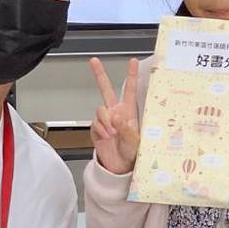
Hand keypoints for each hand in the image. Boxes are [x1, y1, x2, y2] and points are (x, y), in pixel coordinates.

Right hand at [90, 57, 140, 175]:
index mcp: (129, 111)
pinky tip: (106, 137)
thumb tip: (116, 116)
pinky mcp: (96, 127)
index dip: (131, 75)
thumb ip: (126, 129)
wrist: (119, 166)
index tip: (133, 61)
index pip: (130, 90)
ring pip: (100, 110)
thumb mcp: (135, 141)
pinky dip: (101, 130)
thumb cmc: (132, 152)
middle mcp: (116, 112)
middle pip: (106, 89)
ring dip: (106, 122)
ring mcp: (105, 119)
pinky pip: (95, 123)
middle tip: (93, 61)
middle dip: (99, 74)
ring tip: (112, 134)